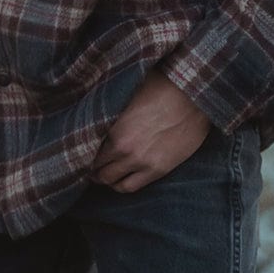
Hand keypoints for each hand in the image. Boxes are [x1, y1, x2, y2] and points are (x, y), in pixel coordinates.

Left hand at [91, 70, 211, 192]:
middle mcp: (123, 147)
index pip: (87, 145)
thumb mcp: (128, 89)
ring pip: (112, 181)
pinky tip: (117, 182)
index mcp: (113, 126)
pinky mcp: (157, 170)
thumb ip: (110, 101)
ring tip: (100, 175)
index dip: (82, 148)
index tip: (80, 147)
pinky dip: (120, 186)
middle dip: (90, 167)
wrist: (193, 97)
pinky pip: (131, 187)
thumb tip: (93, 95)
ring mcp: (141, 161)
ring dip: (104, 179)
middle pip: (97, 167)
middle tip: (87, 165)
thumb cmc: (161, 85)